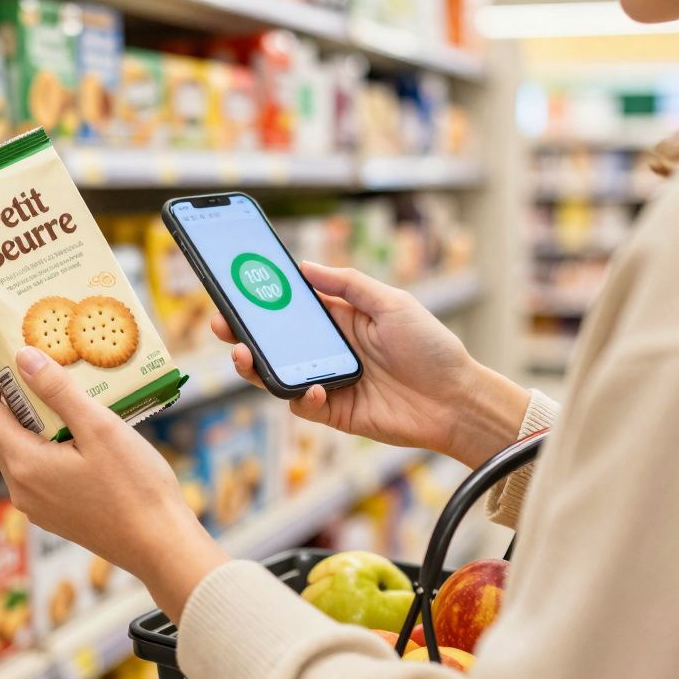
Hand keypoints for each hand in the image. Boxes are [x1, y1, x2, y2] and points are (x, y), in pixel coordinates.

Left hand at [0, 348, 229, 622]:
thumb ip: (57, 391)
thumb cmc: (136, 488)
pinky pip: (38, 466)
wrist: (161, 545)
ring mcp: (36, 504)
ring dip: (30, 415)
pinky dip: (45, 439)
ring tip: (55, 385)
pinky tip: (74, 425)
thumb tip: (23, 357)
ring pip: (20, 447)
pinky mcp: (54, 513)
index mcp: (24, 464)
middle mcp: (20, 487)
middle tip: (29, 355)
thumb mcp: (99, 428)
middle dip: (8, 390)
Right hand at [212, 263, 529, 467]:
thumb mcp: (392, 303)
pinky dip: (299, 396)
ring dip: (255, 365)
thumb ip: (348, 285)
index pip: (292, 306)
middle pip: (275, 341)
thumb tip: (305, 267)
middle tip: (221, 324)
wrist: (457, 401)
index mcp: (341, 319)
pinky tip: (310, 387)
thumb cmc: (431, 347)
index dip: (264, 299)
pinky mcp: (333, 411)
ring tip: (242, 354)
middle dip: (244, 332)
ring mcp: (327, 381)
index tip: (237, 288)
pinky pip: (301, 404)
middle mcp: (328, 350)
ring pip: (278, 373)